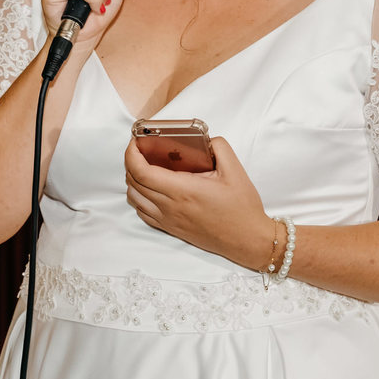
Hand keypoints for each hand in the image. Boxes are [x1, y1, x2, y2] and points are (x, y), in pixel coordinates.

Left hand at [123, 136, 269, 268]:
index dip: (131, 154)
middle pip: (133, 182)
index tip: (135, 142)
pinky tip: (150, 189)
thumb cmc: (241, 208)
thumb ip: (219, 147)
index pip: (141, 171)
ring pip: (134, 198)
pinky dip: (139, 198)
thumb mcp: (235, 171)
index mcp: (182, 190)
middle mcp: (170, 206)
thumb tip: (206, 138)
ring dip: (132, 180)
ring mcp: (168, 220)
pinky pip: (142, 212)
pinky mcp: (170, 229)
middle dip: (131, 162)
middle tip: (140, 150)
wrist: (248, 240)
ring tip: (144, 167)